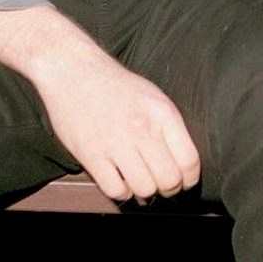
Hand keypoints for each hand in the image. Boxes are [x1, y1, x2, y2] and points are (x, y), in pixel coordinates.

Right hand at [0, 4, 201, 203]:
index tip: (183, 182)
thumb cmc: (117, 85)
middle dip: (169, 189)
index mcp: (162, 112)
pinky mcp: (91, 154)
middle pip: (169, 180)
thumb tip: (183, 164)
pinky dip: (120, 192)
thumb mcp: (152, 96)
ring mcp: (116, 142)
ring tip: (140, 182)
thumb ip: (169, 127)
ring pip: (144, 189)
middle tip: (161, 186)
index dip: (189, 179)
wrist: (73, 69)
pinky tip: (119, 180)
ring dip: (144, 192)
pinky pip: (115, 190)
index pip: (189, 161)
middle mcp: (142, 128)